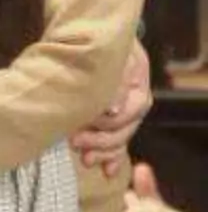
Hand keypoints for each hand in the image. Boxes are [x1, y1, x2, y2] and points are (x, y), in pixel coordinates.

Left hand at [71, 40, 152, 176]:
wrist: (95, 41)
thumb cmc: (98, 47)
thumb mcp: (107, 56)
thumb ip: (113, 81)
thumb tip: (112, 110)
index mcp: (137, 86)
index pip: (130, 112)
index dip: (108, 121)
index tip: (85, 123)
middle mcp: (134, 103)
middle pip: (124, 129)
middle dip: (100, 140)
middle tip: (74, 141)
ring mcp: (125, 114)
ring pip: (121, 139)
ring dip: (103, 152)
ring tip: (85, 159)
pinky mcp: (113, 122)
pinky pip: (119, 144)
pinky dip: (112, 158)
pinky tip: (107, 171)